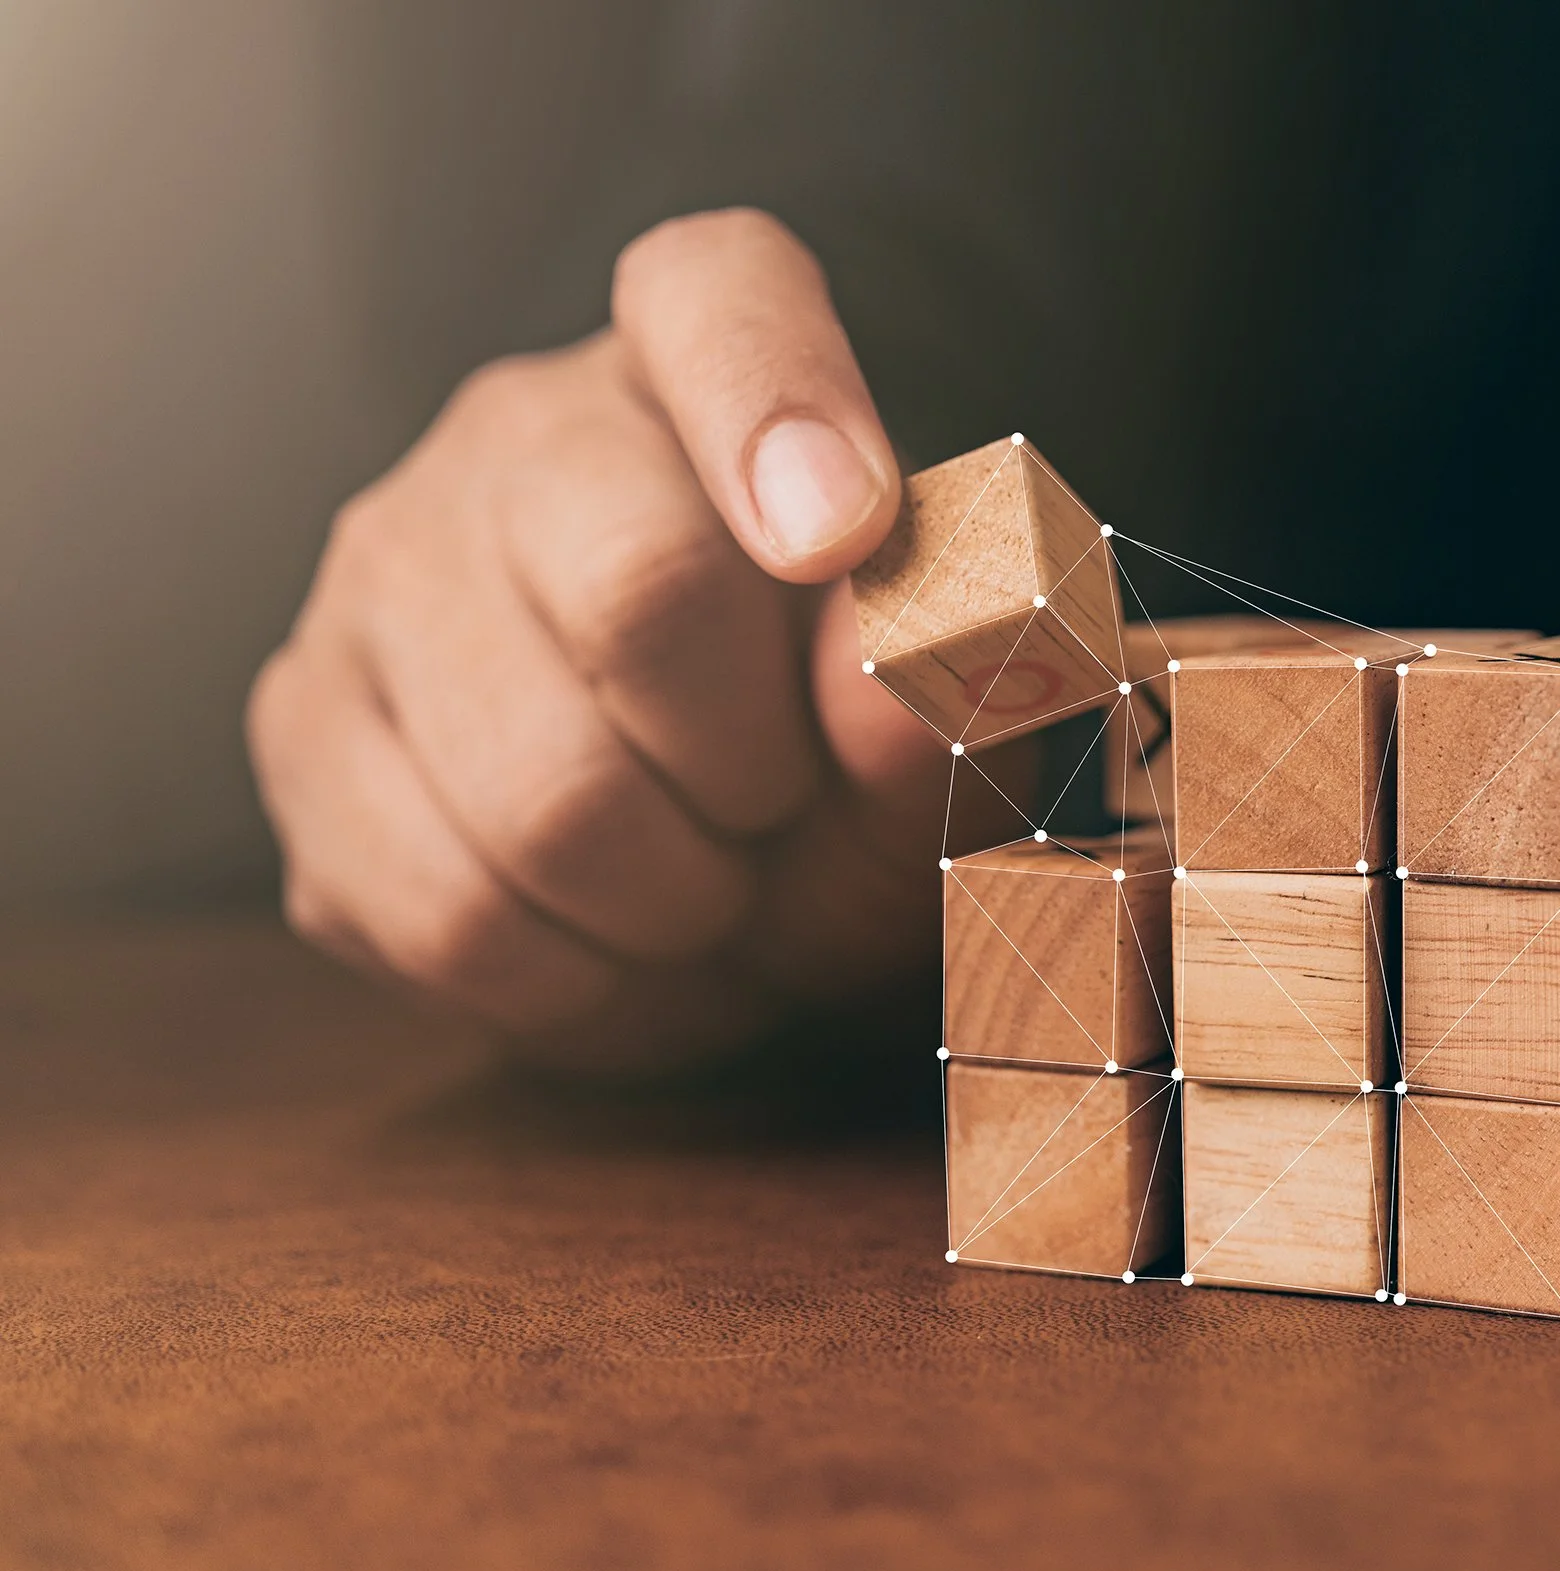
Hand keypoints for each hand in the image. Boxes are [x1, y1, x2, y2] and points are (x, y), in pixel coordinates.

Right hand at [250, 209, 991, 1069]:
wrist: (730, 856)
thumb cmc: (855, 750)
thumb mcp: (955, 716)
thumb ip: (957, 670)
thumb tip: (888, 667)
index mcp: (699, 363)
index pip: (720, 298)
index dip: (783, 409)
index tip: (845, 534)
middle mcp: (517, 432)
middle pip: (640, 591)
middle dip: (756, 767)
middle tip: (776, 802)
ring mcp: (378, 576)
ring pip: (541, 801)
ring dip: (674, 903)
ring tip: (703, 879)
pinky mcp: (299, 733)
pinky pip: (448, 914)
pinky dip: (575, 981)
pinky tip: (612, 939)